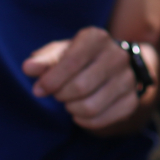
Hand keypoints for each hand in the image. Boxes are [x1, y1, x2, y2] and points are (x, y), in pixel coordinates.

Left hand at [22, 26, 156, 130]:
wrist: (110, 67)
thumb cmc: (78, 58)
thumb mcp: (60, 53)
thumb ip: (43, 60)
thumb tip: (28, 68)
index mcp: (97, 38)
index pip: (71, 62)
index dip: (50, 81)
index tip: (39, 89)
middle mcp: (118, 55)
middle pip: (80, 88)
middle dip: (61, 95)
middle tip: (58, 94)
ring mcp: (128, 78)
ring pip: (90, 107)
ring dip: (72, 109)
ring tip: (70, 102)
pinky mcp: (131, 100)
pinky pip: (102, 120)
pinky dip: (85, 121)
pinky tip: (81, 112)